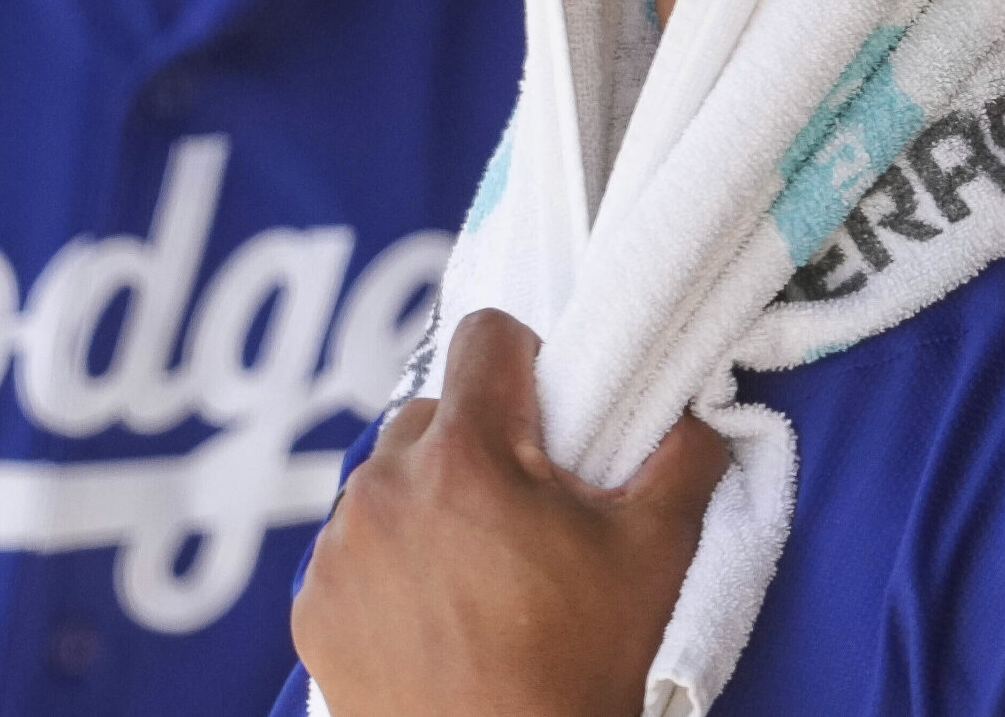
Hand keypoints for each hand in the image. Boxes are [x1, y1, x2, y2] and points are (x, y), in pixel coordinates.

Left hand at [294, 310, 729, 716]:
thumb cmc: (576, 668)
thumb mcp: (656, 554)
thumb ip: (682, 458)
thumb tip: (691, 416)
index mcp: (466, 455)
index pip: (486, 337)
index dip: (528, 361)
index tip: (550, 414)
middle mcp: (386, 487)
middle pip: (434, 412)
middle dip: (479, 443)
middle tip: (523, 511)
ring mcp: (340, 550)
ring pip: (388, 479)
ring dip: (429, 502)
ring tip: (478, 570)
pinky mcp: (313, 606)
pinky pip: (352, 548)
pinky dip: (389, 563)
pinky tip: (434, 611)